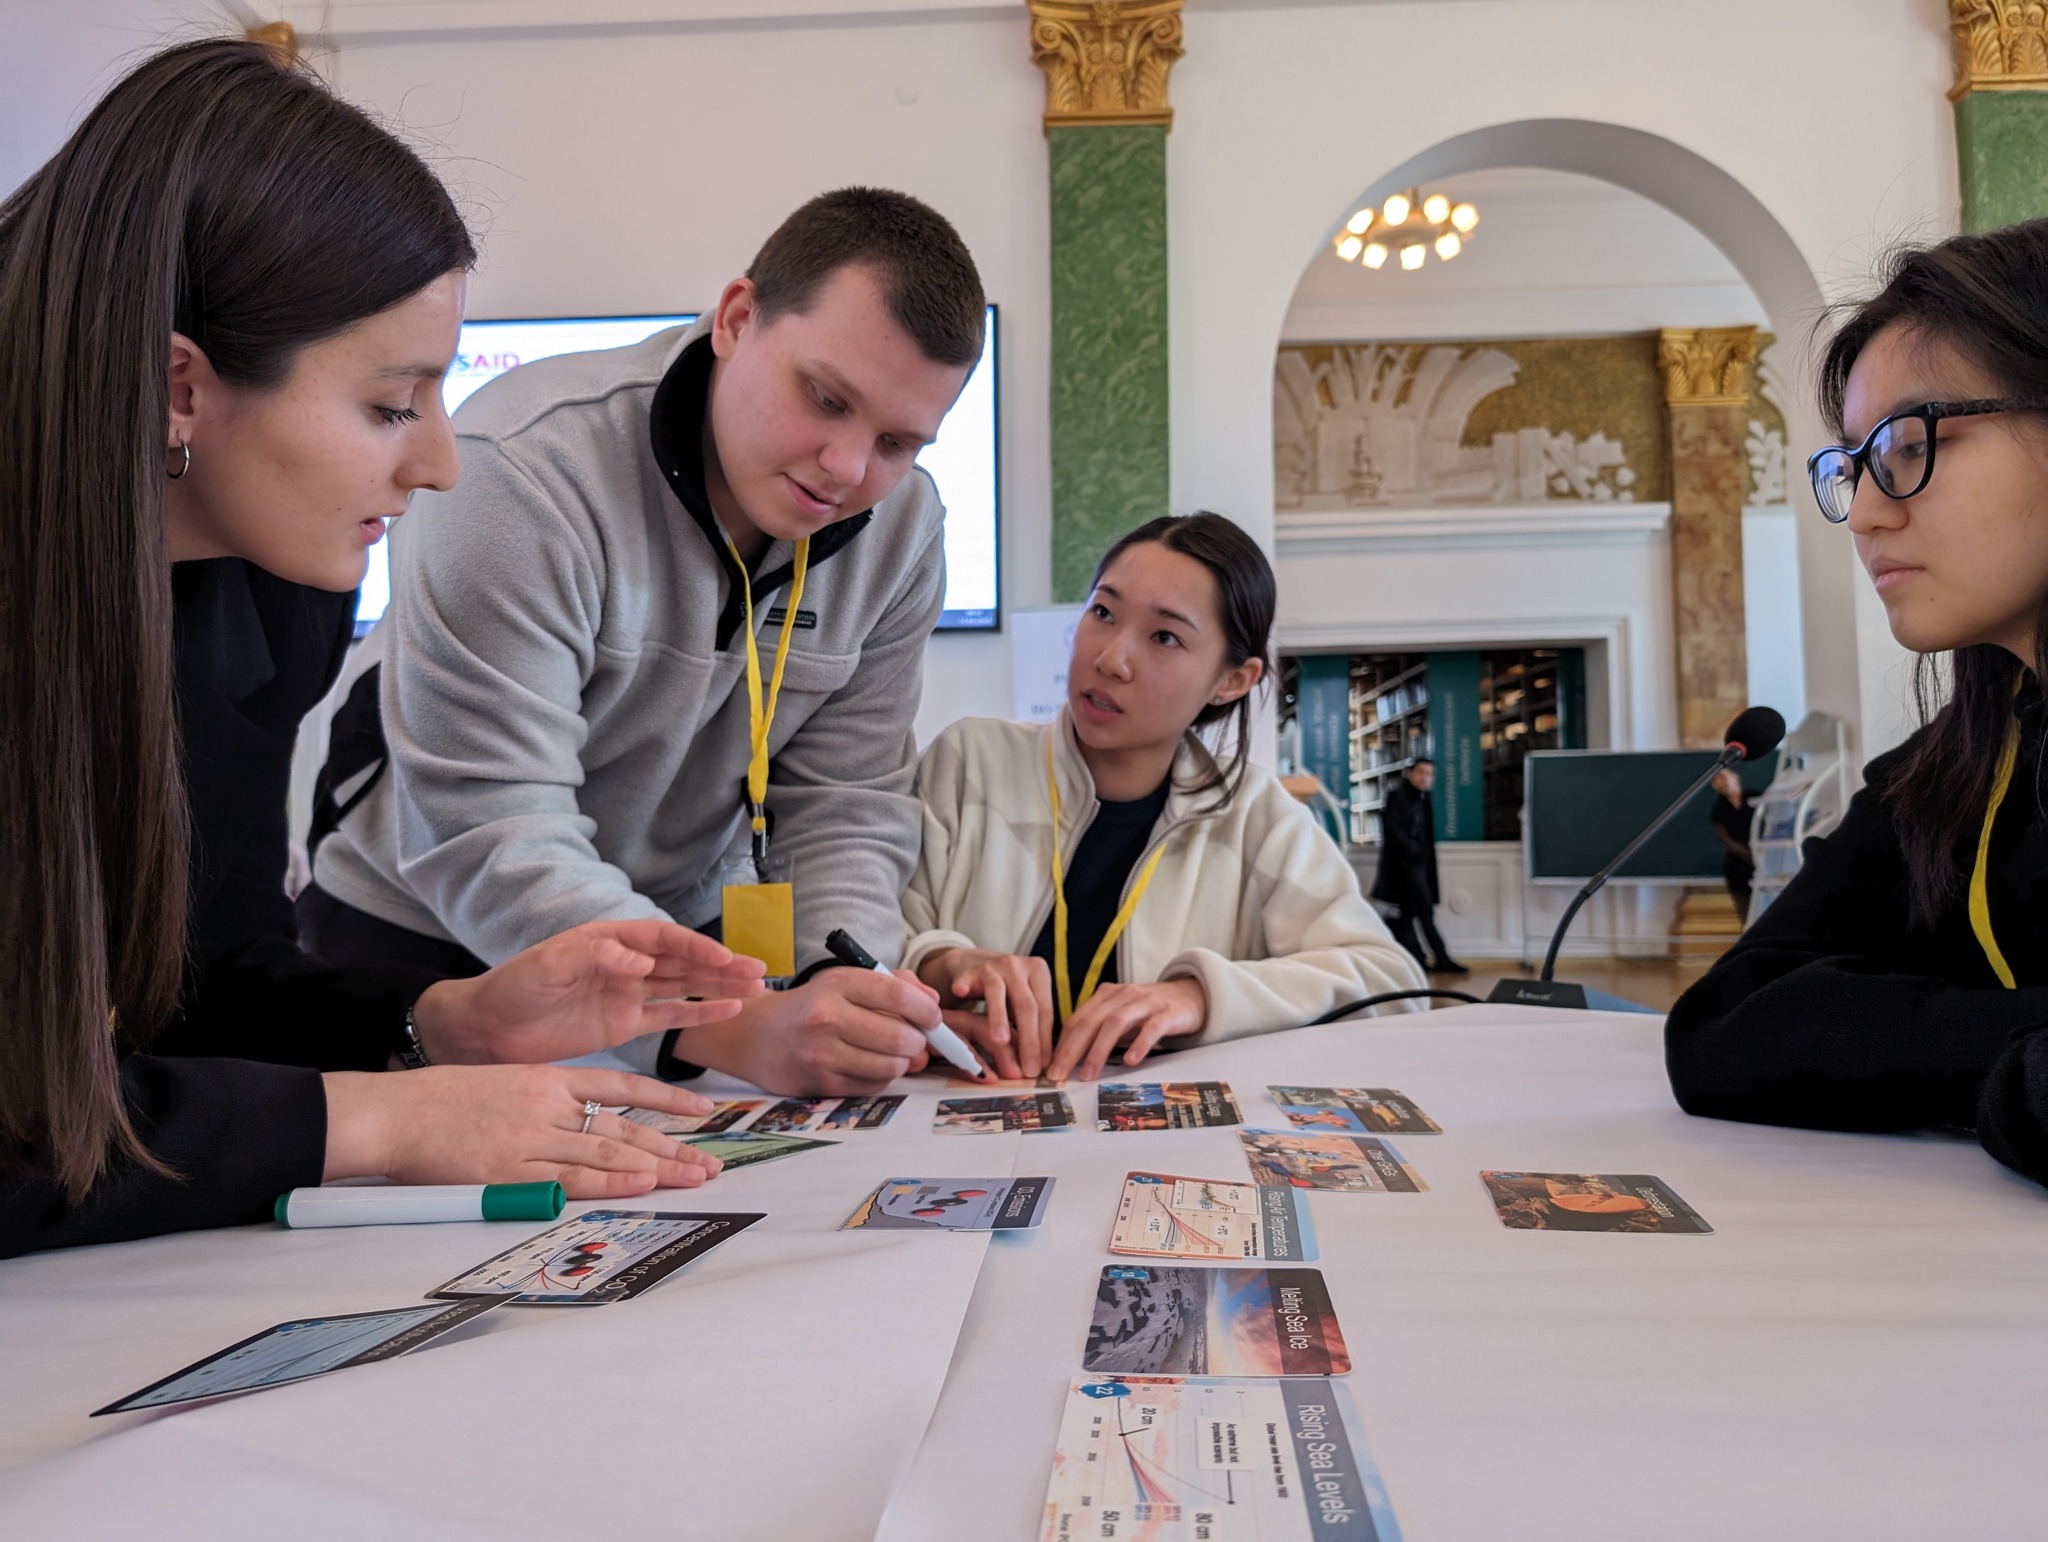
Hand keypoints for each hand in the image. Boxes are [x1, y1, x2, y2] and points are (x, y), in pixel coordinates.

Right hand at [321, 1064, 724, 1198]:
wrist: (394, 1113)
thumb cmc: (441, 1100)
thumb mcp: (505, 1083)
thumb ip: (546, 1100)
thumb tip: (583, 1120)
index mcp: (548, 1078)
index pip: (622, 1086)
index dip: (665, 1099)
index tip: (701, 1112)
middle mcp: (548, 1104)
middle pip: (625, 1125)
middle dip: (674, 1146)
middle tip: (712, 1163)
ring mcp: (530, 1138)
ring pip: (607, 1150)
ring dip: (657, 1166)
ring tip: (695, 1177)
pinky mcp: (508, 1172)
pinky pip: (568, 1178)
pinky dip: (609, 1181)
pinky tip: (642, 1184)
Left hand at [411, 919, 766, 1064]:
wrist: (486, 1030)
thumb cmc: (511, 988)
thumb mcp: (548, 966)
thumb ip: (594, 957)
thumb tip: (639, 959)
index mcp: (608, 940)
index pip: (663, 938)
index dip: (695, 946)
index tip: (723, 957)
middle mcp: (624, 963)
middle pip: (682, 961)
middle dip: (721, 965)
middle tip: (758, 970)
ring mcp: (626, 994)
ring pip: (683, 986)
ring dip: (719, 986)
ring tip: (756, 988)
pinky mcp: (623, 1024)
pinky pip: (668, 1016)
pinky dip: (698, 1013)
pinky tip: (727, 1010)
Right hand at [672, 967, 940, 1095]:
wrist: (756, 1035)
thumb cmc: (810, 1006)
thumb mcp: (844, 983)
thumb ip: (893, 985)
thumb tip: (933, 1004)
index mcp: (836, 983)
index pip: (897, 994)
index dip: (925, 1009)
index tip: (933, 1017)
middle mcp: (827, 1017)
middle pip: (899, 1036)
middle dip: (918, 1041)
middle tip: (916, 1040)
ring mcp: (822, 1053)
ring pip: (890, 1066)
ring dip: (903, 1062)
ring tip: (896, 1053)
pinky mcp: (820, 1083)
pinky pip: (873, 1085)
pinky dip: (883, 1077)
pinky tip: (873, 1066)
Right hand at [918, 947, 1053, 1080]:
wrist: (975, 963)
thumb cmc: (1006, 990)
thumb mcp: (1024, 1001)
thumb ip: (1033, 1026)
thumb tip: (1043, 1064)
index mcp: (1038, 972)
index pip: (1044, 1010)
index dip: (1044, 1040)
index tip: (1043, 1065)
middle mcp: (1017, 966)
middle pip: (1025, 1005)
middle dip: (1028, 1039)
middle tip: (1028, 1068)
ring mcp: (991, 966)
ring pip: (996, 992)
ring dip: (999, 1017)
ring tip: (1001, 1041)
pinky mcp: (967, 970)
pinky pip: (965, 979)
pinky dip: (963, 985)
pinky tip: (960, 991)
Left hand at [1046, 977, 1207, 1080]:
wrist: (1192, 996)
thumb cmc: (1150, 1012)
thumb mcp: (1121, 1017)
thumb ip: (1099, 1032)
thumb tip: (1070, 1060)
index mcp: (1107, 995)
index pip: (1077, 1019)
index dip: (1061, 1044)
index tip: (1050, 1067)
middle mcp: (1124, 995)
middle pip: (1091, 1021)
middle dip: (1071, 1049)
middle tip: (1059, 1073)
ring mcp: (1146, 1002)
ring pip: (1116, 1023)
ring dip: (1098, 1050)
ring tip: (1088, 1073)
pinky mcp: (1168, 1013)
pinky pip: (1151, 1028)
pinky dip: (1139, 1044)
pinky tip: (1129, 1060)